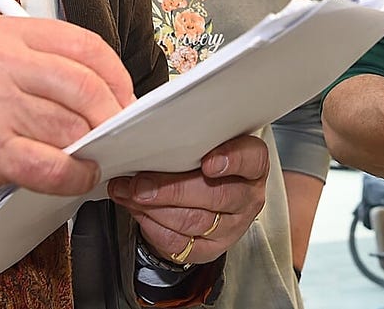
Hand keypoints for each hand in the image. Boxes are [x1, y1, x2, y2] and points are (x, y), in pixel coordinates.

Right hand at [0, 15, 135, 200]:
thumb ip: (44, 62)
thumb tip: (104, 88)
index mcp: (10, 34)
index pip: (85, 45)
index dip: (116, 74)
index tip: (124, 95)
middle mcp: (3, 63)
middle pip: (85, 86)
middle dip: (113, 113)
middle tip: (119, 129)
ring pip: (72, 125)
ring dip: (94, 146)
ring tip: (96, 153)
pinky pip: (51, 165)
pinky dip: (75, 174)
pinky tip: (80, 175)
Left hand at [107, 134, 268, 265]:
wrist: (206, 199)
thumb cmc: (205, 164)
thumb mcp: (208, 145)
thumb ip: (193, 140)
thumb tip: (153, 134)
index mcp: (252, 166)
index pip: (252, 159)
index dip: (232, 160)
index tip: (208, 162)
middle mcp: (246, 198)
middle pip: (215, 196)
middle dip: (172, 190)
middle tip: (141, 184)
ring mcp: (230, 227)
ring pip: (193, 221)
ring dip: (154, 208)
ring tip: (130, 193)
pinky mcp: (210, 249)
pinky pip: (179, 244)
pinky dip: (152, 227)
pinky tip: (138, 210)